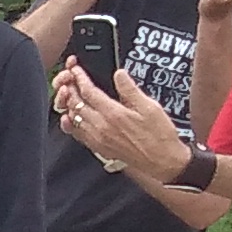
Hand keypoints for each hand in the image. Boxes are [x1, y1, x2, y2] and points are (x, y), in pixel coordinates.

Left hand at [57, 62, 190, 181]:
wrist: (162, 162)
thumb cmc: (159, 136)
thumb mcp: (150, 107)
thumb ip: (131, 90)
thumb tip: (119, 74)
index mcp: (113, 114)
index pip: (88, 92)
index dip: (79, 78)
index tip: (75, 68)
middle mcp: (101, 127)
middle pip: (76, 104)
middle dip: (70, 88)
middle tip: (68, 78)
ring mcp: (98, 139)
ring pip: (74, 118)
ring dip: (69, 104)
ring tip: (69, 94)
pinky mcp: (99, 148)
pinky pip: (78, 134)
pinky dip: (71, 124)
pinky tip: (71, 118)